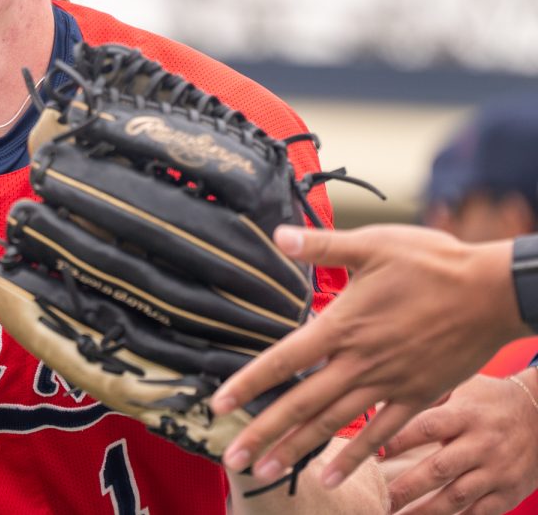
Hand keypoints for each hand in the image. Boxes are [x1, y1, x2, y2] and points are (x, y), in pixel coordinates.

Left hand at [213, 224, 524, 489]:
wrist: (492, 291)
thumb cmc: (430, 262)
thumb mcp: (372, 244)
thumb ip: (321, 245)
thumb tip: (278, 234)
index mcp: (342, 325)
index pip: (283, 360)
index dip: (248, 384)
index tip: (218, 405)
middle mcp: (360, 361)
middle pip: (300, 404)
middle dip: (263, 433)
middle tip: (231, 459)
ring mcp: (389, 382)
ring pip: (333, 423)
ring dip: (297, 449)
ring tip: (266, 471)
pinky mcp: (417, 394)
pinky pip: (381, 433)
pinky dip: (356, 457)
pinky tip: (332, 476)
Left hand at [385, 372, 537, 513]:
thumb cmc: (488, 400)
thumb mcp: (461, 387)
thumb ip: (427, 397)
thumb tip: (381, 401)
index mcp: (465, 414)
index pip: (426, 427)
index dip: (397, 441)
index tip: (370, 453)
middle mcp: (482, 444)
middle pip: (439, 468)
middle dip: (405, 487)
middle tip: (377, 498)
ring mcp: (497, 471)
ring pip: (457, 496)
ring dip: (425, 511)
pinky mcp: (510, 492)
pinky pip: (481, 512)